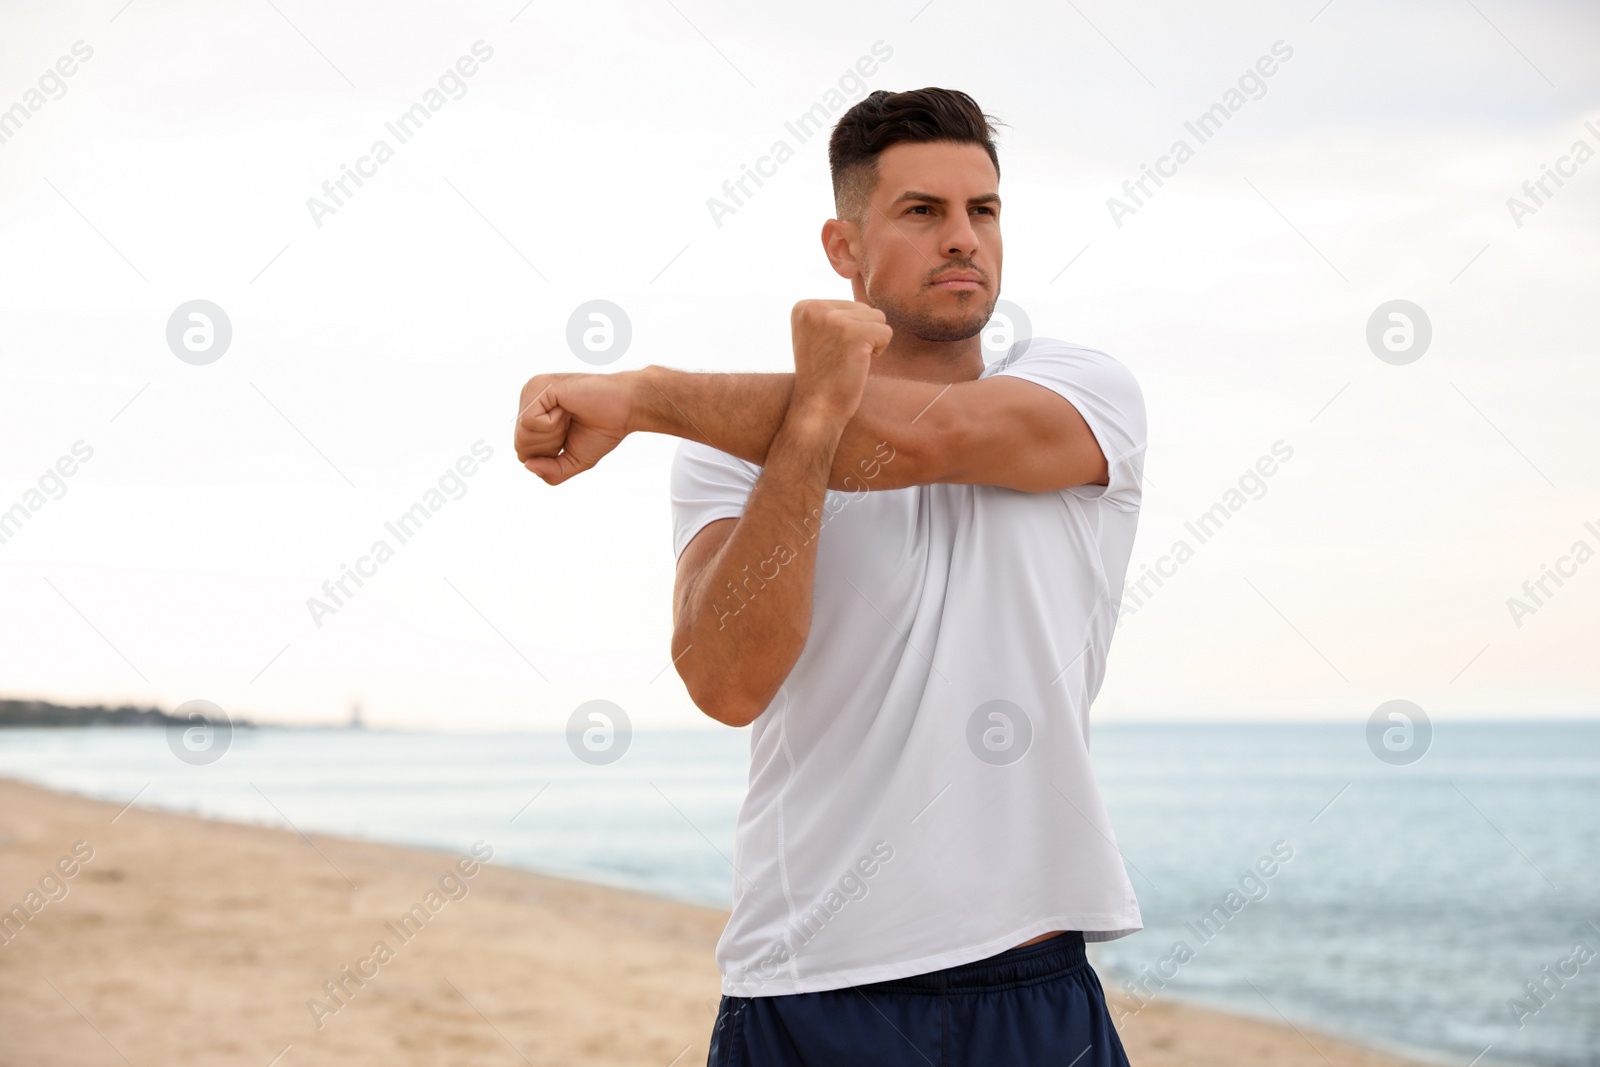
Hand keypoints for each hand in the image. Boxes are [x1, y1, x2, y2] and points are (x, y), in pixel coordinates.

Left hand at [514, 372, 635, 484]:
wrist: (626, 408)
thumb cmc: (602, 429)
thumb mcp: (574, 461)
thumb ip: (552, 472)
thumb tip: (528, 466)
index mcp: (534, 417)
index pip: (524, 453)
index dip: (550, 455)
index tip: (570, 435)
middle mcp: (529, 402)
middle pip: (521, 446)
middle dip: (550, 446)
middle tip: (570, 425)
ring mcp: (532, 391)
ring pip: (523, 435)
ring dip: (553, 434)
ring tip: (569, 415)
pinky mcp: (539, 386)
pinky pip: (529, 422)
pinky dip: (552, 423)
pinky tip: (566, 408)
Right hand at [789, 300, 890, 424]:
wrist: (817, 409)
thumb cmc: (822, 378)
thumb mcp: (816, 336)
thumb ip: (832, 315)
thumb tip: (864, 305)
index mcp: (804, 307)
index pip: (848, 305)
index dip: (847, 332)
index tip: (828, 352)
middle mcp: (815, 308)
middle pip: (863, 308)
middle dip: (860, 335)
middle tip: (839, 359)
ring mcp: (834, 319)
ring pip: (877, 318)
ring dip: (870, 342)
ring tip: (848, 361)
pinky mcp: (854, 333)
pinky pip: (886, 332)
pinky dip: (879, 351)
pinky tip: (858, 365)